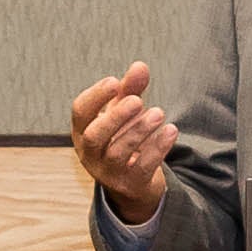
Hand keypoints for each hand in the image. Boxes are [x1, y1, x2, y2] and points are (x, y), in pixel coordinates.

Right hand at [67, 64, 171, 221]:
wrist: (133, 181)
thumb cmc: (122, 137)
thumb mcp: (124, 112)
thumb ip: (130, 89)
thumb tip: (140, 66)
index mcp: (82, 131)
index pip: (80, 112)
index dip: (96, 96)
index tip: (115, 81)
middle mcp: (90, 153)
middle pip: (94, 136)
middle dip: (115, 117)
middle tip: (137, 100)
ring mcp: (108, 172)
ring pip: (118, 152)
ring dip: (139, 131)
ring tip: (158, 113)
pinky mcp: (130, 184)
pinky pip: (142, 167)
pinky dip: (157, 148)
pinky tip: (171, 130)